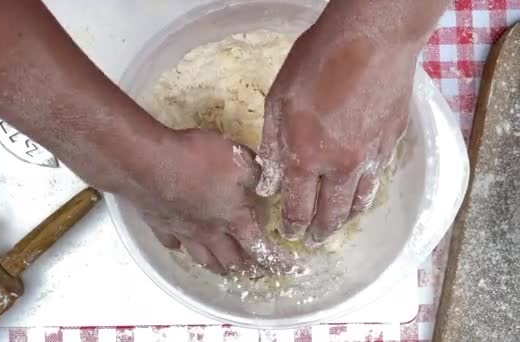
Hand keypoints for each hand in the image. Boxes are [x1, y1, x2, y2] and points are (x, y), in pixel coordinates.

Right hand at [91, 128, 291, 273]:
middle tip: (258, 272)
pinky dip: (182, 248)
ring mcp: (183, 231)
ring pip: (204, 259)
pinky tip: (183, 245)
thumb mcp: (238, 159)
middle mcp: (210, 232)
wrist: (146, 162)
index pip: (263, 248)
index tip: (292, 269)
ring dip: (219, 267)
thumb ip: (257, 174)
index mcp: (234, 218)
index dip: (279, 261)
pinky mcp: (160, 225)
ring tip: (226, 269)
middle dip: (249, 269)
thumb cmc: (195, 159)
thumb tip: (268, 183)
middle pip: (232, 261)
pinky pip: (174, 244)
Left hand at [257, 27, 417, 246]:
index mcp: (307, 157)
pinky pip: (377, 176)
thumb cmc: (317, 62)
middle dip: (319, 231)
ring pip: (359, 200)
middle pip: (331, 213)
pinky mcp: (392, 141)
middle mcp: (341, 166)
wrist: (372, 37)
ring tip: (338, 223)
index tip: (290, 232)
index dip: (292, 224)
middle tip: (313, 240)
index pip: (297, 206)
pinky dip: (366, 190)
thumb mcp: (279, 99)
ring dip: (346, 217)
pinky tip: (361, 189)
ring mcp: (371, 156)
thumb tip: (269, 183)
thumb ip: (273, 145)